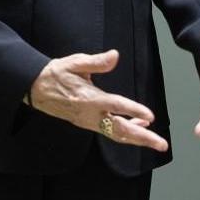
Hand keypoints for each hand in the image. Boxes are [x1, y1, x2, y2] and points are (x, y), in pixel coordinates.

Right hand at [29, 50, 168, 151]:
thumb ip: (96, 62)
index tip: (150, 116)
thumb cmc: (57, 73)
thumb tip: (115, 56)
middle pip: (120, 130)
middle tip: (161, 144)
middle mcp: (91, 114)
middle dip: (143, 138)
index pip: (115, 106)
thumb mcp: (75, 62)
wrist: (37, 89)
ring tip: (156, 141)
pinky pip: (110, 132)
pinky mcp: (88, 124)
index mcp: (89, 97)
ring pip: (116, 134)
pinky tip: (139, 127)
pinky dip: (126, 132)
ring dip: (137, 138)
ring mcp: (89, 122)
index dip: (133, 111)